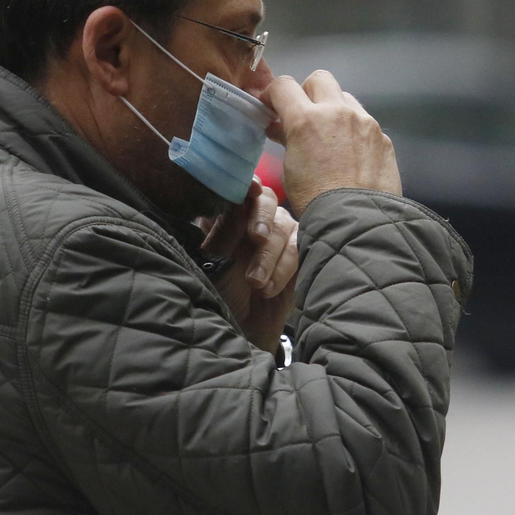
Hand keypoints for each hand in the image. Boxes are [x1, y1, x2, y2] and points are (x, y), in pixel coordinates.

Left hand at [201, 179, 299, 353]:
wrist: (244, 329)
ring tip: (256, 284)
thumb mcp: (216, 263)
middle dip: (263, 218)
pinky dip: (283, 269)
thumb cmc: (223, 294)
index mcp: (228, 215)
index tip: (251, 191)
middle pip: (266, 200)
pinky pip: (298, 249)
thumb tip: (240, 201)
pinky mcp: (296, 252)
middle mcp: (254, 219)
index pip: (238, 188)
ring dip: (269, 257)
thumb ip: (226, 231)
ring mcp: (278, 234)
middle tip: (257, 238)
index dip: (246, 185)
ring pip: (284, 227)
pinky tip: (268, 289)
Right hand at [264, 70, 401, 216]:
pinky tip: (352, 156)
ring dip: (334, 110)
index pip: (283, 85)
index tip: (270, 107)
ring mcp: (364, 122)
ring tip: (329, 137)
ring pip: (345, 98)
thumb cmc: (316, 200)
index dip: (272, 93)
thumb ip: (287, 139)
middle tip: (303, 115)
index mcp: (306, 119)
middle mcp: (338, 112)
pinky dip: (354, 132)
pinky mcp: (382, 137)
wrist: (358, 221)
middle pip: (319, 79)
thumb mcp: (290, 168)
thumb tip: (280, 127)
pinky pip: (364, 123)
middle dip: (307, 92)